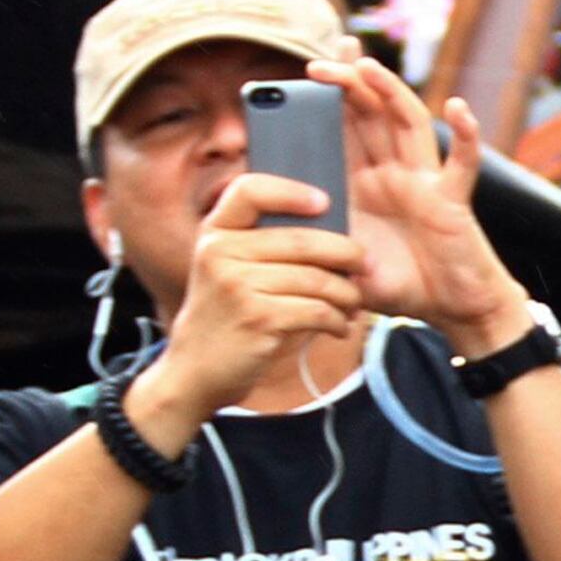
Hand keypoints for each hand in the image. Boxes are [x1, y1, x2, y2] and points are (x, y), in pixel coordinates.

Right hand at [140, 169, 368, 426]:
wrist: (194, 370)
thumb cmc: (225, 316)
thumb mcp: (224, 269)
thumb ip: (257, 244)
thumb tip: (331, 230)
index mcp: (215, 234)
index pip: (250, 190)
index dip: (291, 191)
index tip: (325, 203)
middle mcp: (221, 254)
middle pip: (301, 241)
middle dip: (345, 252)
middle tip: (365, 265)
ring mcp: (239, 287)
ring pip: (316, 279)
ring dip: (346, 294)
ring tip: (354, 303)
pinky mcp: (259, 320)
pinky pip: (316, 310)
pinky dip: (336, 320)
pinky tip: (340, 326)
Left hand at [318, 57, 529, 352]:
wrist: (450, 310)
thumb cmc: (401, 286)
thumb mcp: (344, 266)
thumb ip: (316, 249)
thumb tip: (276, 236)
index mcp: (365, 184)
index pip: (343, 129)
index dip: (327, 99)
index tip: (302, 73)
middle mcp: (394, 172)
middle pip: (371, 113)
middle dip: (348, 82)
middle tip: (318, 64)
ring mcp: (424, 181)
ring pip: (407, 122)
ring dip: (389, 91)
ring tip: (366, 66)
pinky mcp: (452, 199)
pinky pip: (461, 163)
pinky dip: (465, 134)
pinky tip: (456, 107)